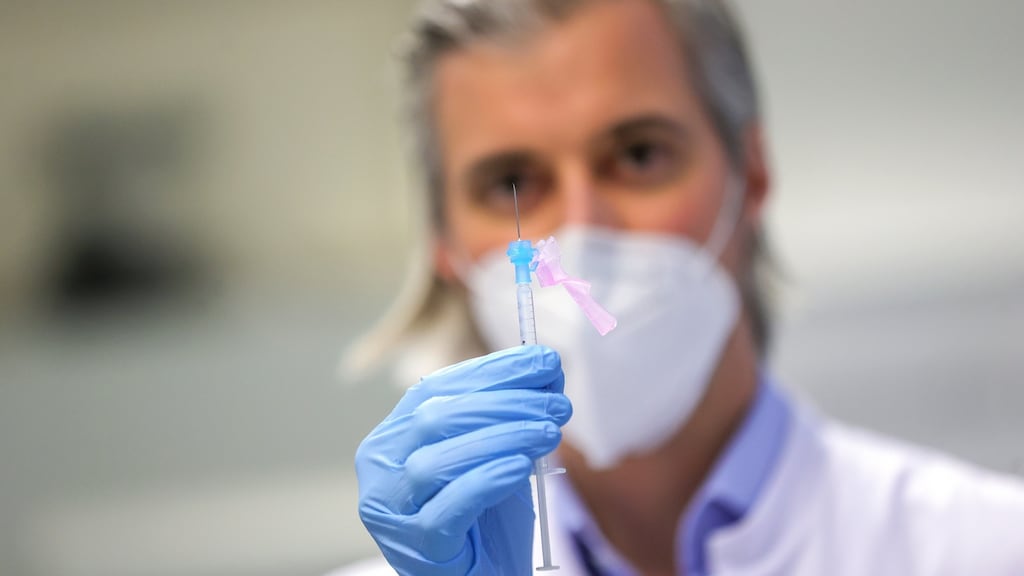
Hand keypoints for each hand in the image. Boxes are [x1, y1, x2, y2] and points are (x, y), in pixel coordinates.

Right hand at [355, 346, 569, 574]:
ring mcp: (391, 507)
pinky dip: (485, 481)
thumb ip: (515, 414)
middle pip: (436, 418)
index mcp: (396, 433)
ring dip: (503, 438)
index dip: (493, 371)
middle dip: (505, 404)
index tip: (545, 361)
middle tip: (556, 404)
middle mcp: (381, 464)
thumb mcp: (501, 455)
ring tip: (549, 433)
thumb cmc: (485, 519)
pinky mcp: (414, 545)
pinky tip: (519, 468)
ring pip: (437, 460)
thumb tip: (548, 367)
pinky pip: (447, 508)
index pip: (439, 388)